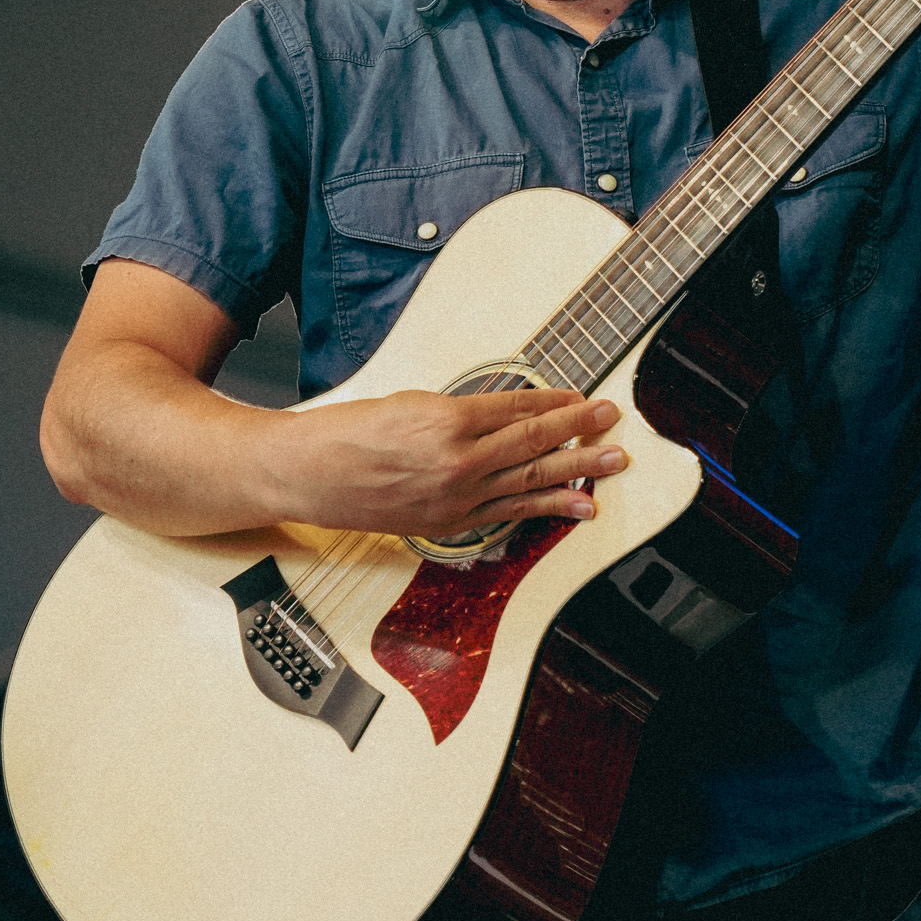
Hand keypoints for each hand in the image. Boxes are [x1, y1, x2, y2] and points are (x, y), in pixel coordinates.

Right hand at [271, 386, 627, 538]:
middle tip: (614, 421)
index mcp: (446, 420)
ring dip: (577, 472)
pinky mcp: (449, 524)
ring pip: (530, 482)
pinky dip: (546, 508)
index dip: (557, 403)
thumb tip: (508, 413)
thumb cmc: (348, 431)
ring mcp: (455, 498)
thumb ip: (463, 409)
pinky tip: (576, 507)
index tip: (583, 396)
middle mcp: (457, 462)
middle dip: (580, 431)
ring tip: (612, 464)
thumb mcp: (411, 400)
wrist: (305, 474)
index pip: (518, 409)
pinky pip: (509, 513)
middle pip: (533, 444)